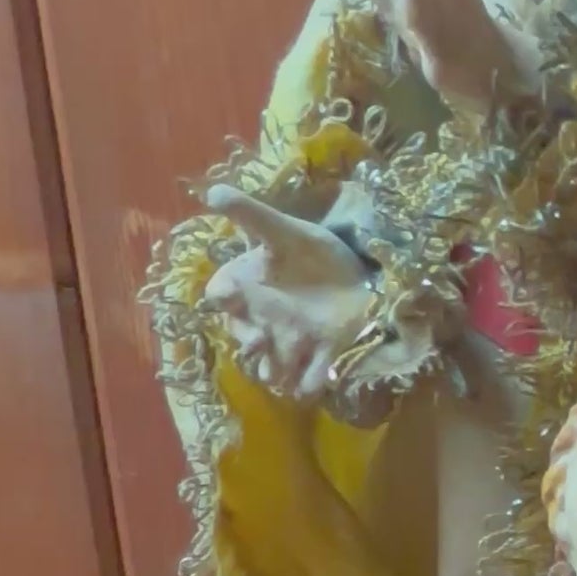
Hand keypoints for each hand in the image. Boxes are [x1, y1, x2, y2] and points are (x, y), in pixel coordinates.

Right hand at [202, 187, 372, 401]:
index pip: (220, 296)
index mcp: (251, 287)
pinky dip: (309, 385)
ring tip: (280, 377)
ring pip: (272, 367)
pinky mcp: (324, 353)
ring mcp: (293, 340)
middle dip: (247, 343)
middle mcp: (265, 319)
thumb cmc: (316, 253)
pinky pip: (309, 379)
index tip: (230, 295)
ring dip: (273, 373)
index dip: (222, 299)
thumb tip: (212, 190)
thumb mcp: (286, 230)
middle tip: (258, 341)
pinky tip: (313, 384)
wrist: (364, 273)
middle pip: (243, 339)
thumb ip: (251, 215)